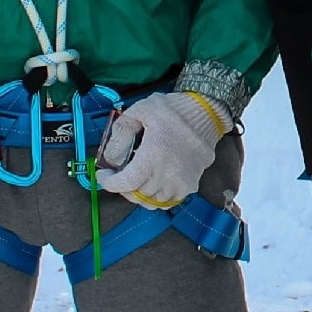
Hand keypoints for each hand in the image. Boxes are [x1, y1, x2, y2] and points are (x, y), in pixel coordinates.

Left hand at [96, 90, 227, 209]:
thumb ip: (122, 131)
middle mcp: (166, 175)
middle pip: (136, 194)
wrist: (207, 114)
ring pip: (151, 201)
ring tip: (135, 179)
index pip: (125, 183)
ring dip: (138, 193)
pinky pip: (167, 202)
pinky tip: (152, 184)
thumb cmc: (174, 110)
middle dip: (122, 186)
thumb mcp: (142, 110)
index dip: (110, 183)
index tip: (103, 176)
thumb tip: (111, 155)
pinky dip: (156, 198)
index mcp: (152, 157)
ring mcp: (180, 183)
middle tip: (119, 174)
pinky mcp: (190, 185)